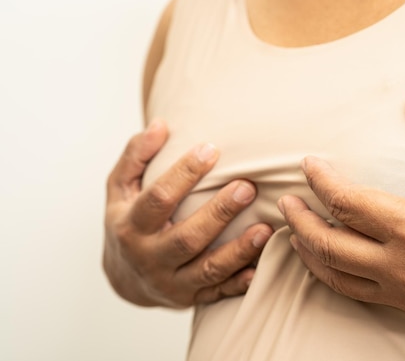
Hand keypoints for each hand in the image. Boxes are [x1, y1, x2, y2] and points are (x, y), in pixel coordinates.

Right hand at [103, 120, 272, 307]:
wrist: (124, 278)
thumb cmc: (127, 220)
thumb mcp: (120, 188)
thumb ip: (136, 156)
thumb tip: (160, 125)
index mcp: (131, 226)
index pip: (158, 198)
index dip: (184, 174)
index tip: (211, 149)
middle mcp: (150, 258)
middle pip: (187, 238)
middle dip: (219, 213)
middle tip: (247, 187)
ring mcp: (172, 283)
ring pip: (208, 270)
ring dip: (238, 251)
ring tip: (265, 228)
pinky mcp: (191, 298)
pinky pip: (218, 293)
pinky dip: (240, 283)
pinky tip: (260, 268)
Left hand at [278, 90, 404, 335]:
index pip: (348, 202)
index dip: (321, 180)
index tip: (308, 163)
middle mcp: (402, 266)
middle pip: (329, 245)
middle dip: (300, 221)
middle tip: (285, 201)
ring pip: (337, 277)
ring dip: (309, 253)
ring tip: (294, 233)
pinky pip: (358, 294)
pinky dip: (333, 276)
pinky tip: (329, 262)